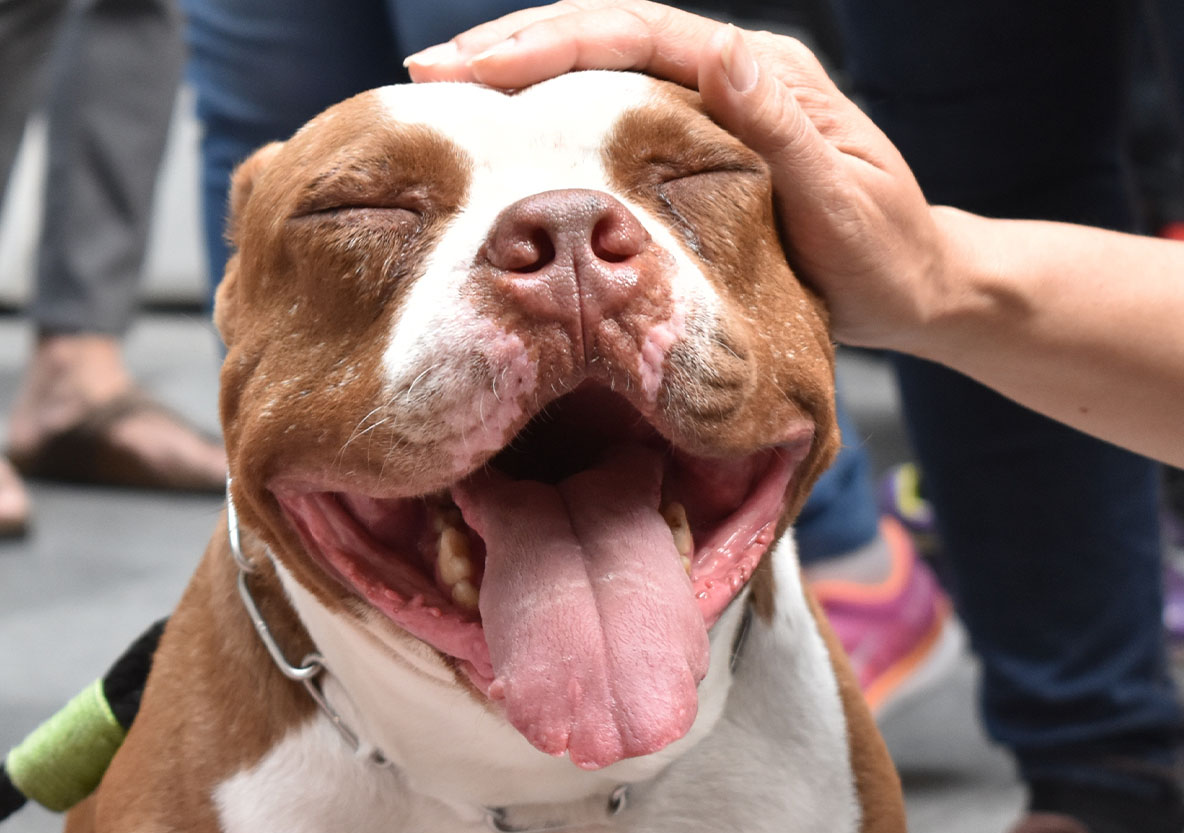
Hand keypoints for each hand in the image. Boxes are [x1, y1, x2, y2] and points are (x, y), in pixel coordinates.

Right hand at [406, 0, 956, 353]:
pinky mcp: (702, 144)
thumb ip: (780, 127)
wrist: (915, 286)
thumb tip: (723, 51)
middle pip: (609, 35)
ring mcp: (715, 106)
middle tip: (426, 69)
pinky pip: (619, 113)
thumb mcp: (839, 198)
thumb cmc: (882, 255)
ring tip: (448, 87)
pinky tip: (513, 128)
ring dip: (527, 70)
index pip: (640, 35)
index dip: (550, 42)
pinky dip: (560, 113)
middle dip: (515, 44)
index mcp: (762, 75)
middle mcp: (734, 75)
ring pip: (606, 68)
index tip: (470, 65)